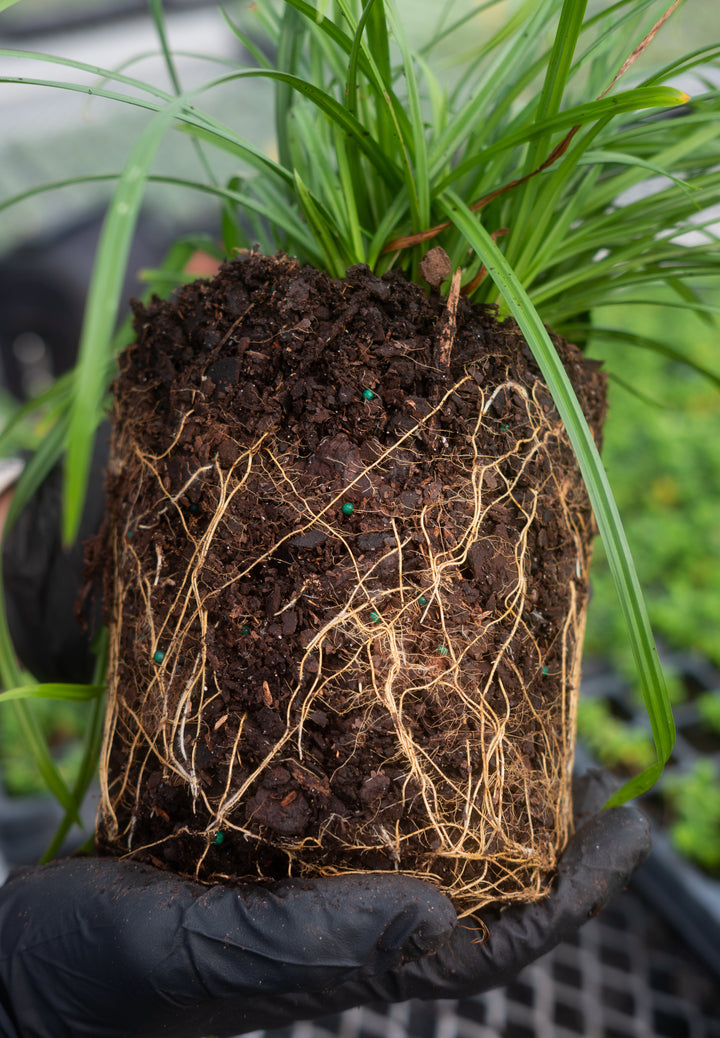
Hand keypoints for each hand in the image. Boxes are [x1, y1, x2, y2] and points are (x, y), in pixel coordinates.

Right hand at [0, 772, 648, 1037]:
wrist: (21, 966)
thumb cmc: (99, 982)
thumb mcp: (200, 956)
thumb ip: (314, 942)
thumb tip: (440, 909)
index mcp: (350, 961)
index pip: (497, 938)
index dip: (577, 888)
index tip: (635, 826)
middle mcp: (345, 921)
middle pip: (475, 878)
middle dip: (542, 826)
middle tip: (585, 755)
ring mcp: (305, 885)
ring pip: (416, 834)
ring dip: (471, 784)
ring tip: (512, 723)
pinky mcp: (260, 848)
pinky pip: (342, 802)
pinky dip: (382, 760)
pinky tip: (386, 713)